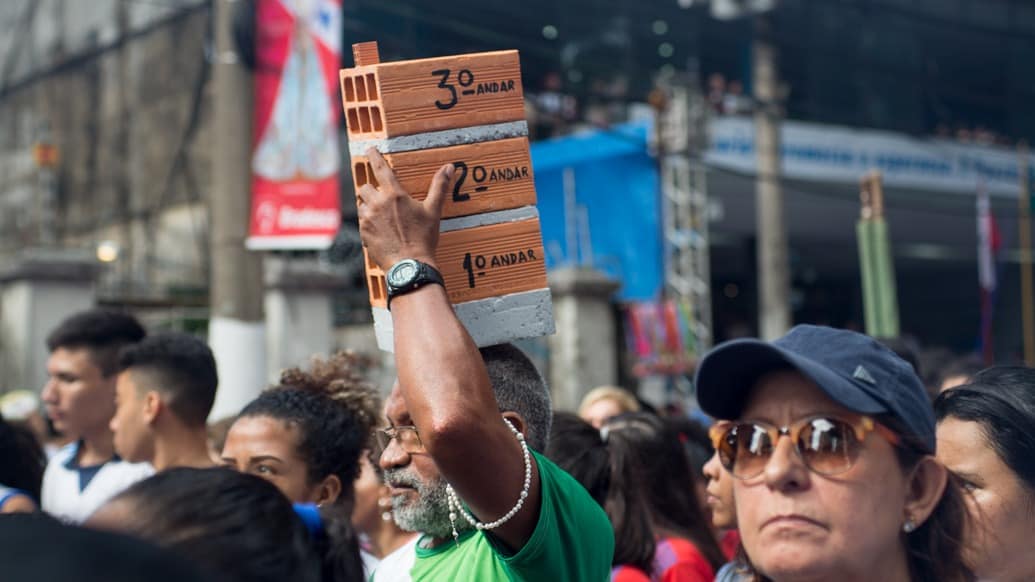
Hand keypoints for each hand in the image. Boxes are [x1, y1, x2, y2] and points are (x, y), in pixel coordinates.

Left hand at [356, 148, 454, 268]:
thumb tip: (449, 167)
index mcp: (394, 194)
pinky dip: (368, 223)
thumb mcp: (433, 211)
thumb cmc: (423, 238)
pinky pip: (361, 221)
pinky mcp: (363, 232)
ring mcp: (368, 218)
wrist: (410, 264)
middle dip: (372, 190)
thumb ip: (439, 187)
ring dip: (368, 206)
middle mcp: (377, 203)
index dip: (374, 156)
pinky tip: (380, 231)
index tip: (369, 149)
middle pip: (365, 187)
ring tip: (382, 217)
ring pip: (361, 204)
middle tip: (382, 199)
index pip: (380, 168)